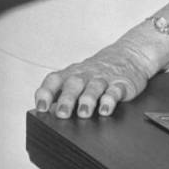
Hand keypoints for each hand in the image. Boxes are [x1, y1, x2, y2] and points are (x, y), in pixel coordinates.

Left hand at [34, 37, 159, 118]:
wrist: (128, 55)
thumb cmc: (96, 72)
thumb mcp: (77, 79)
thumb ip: (61, 95)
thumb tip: (45, 114)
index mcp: (71, 74)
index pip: (54, 80)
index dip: (46, 93)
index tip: (41, 107)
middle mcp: (85, 75)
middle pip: (73, 84)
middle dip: (67, 99)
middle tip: (62, 114)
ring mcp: (103, 79)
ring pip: (93, 87)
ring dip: (88, 100)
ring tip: (84, 113)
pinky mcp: (121, 84)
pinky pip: (115, 90)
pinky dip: (110, 99)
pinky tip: (106, 109)